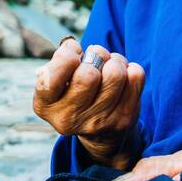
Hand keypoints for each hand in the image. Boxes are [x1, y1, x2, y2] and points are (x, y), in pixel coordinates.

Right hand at [33, 37, 144, 168]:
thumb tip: (73, 47)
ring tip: (110, 65)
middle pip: (87, 76)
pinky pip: (135, 77)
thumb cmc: (74, 92)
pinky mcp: (122, 119)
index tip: (74, 54)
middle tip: (96, 57)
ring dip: (114, 60)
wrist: (100, 133)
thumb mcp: (57, 79)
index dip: (66, 56)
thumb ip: (60, 61)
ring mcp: (97, 122)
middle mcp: (68, 118)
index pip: (50, 78)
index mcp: (45, 106)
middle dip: (95, 55)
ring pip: (114, 73)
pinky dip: (131, 69)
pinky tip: (123, 77)